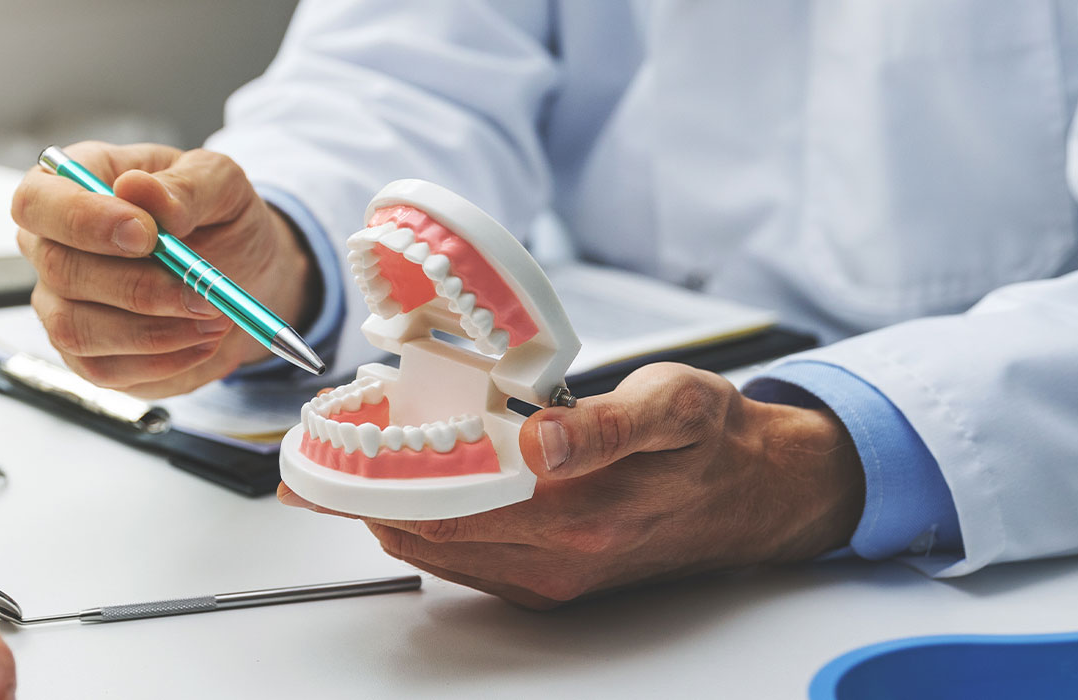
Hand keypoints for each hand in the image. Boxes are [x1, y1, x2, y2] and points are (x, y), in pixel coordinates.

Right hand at [12, 141, 315, 396]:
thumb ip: (184, 185)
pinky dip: (161, 361)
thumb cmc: (218, 218)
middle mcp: (52, 245)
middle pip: (59, 270)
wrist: (242, 275)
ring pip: (76, 329)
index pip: (38, 200)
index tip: (147, 235)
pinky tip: (202, 341)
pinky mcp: (83, 354)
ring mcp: (60, 304)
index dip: (83, 220)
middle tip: (201, 292)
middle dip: (137, 288)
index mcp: (72, 185)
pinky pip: (103, 369)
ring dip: (153, 332)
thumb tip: (137, 189)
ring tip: (213, 317)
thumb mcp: (220, 184)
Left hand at [278, 363, 865, 608]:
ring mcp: (550, 577)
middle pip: (423, 532)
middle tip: (316, 453)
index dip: (372, 477)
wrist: (760, 494)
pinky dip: (424, 525)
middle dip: (363, 493)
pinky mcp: (551, 582)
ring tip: (349, 465)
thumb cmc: (713, 440)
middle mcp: (556, 557)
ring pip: (436, 550)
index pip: (442, 501)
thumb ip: (603, 424)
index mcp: (576, 511)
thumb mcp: (673, 404)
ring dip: (387, 510)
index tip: (323, 449)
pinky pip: (463, 560)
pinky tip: (410, 488)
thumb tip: (541, 441)